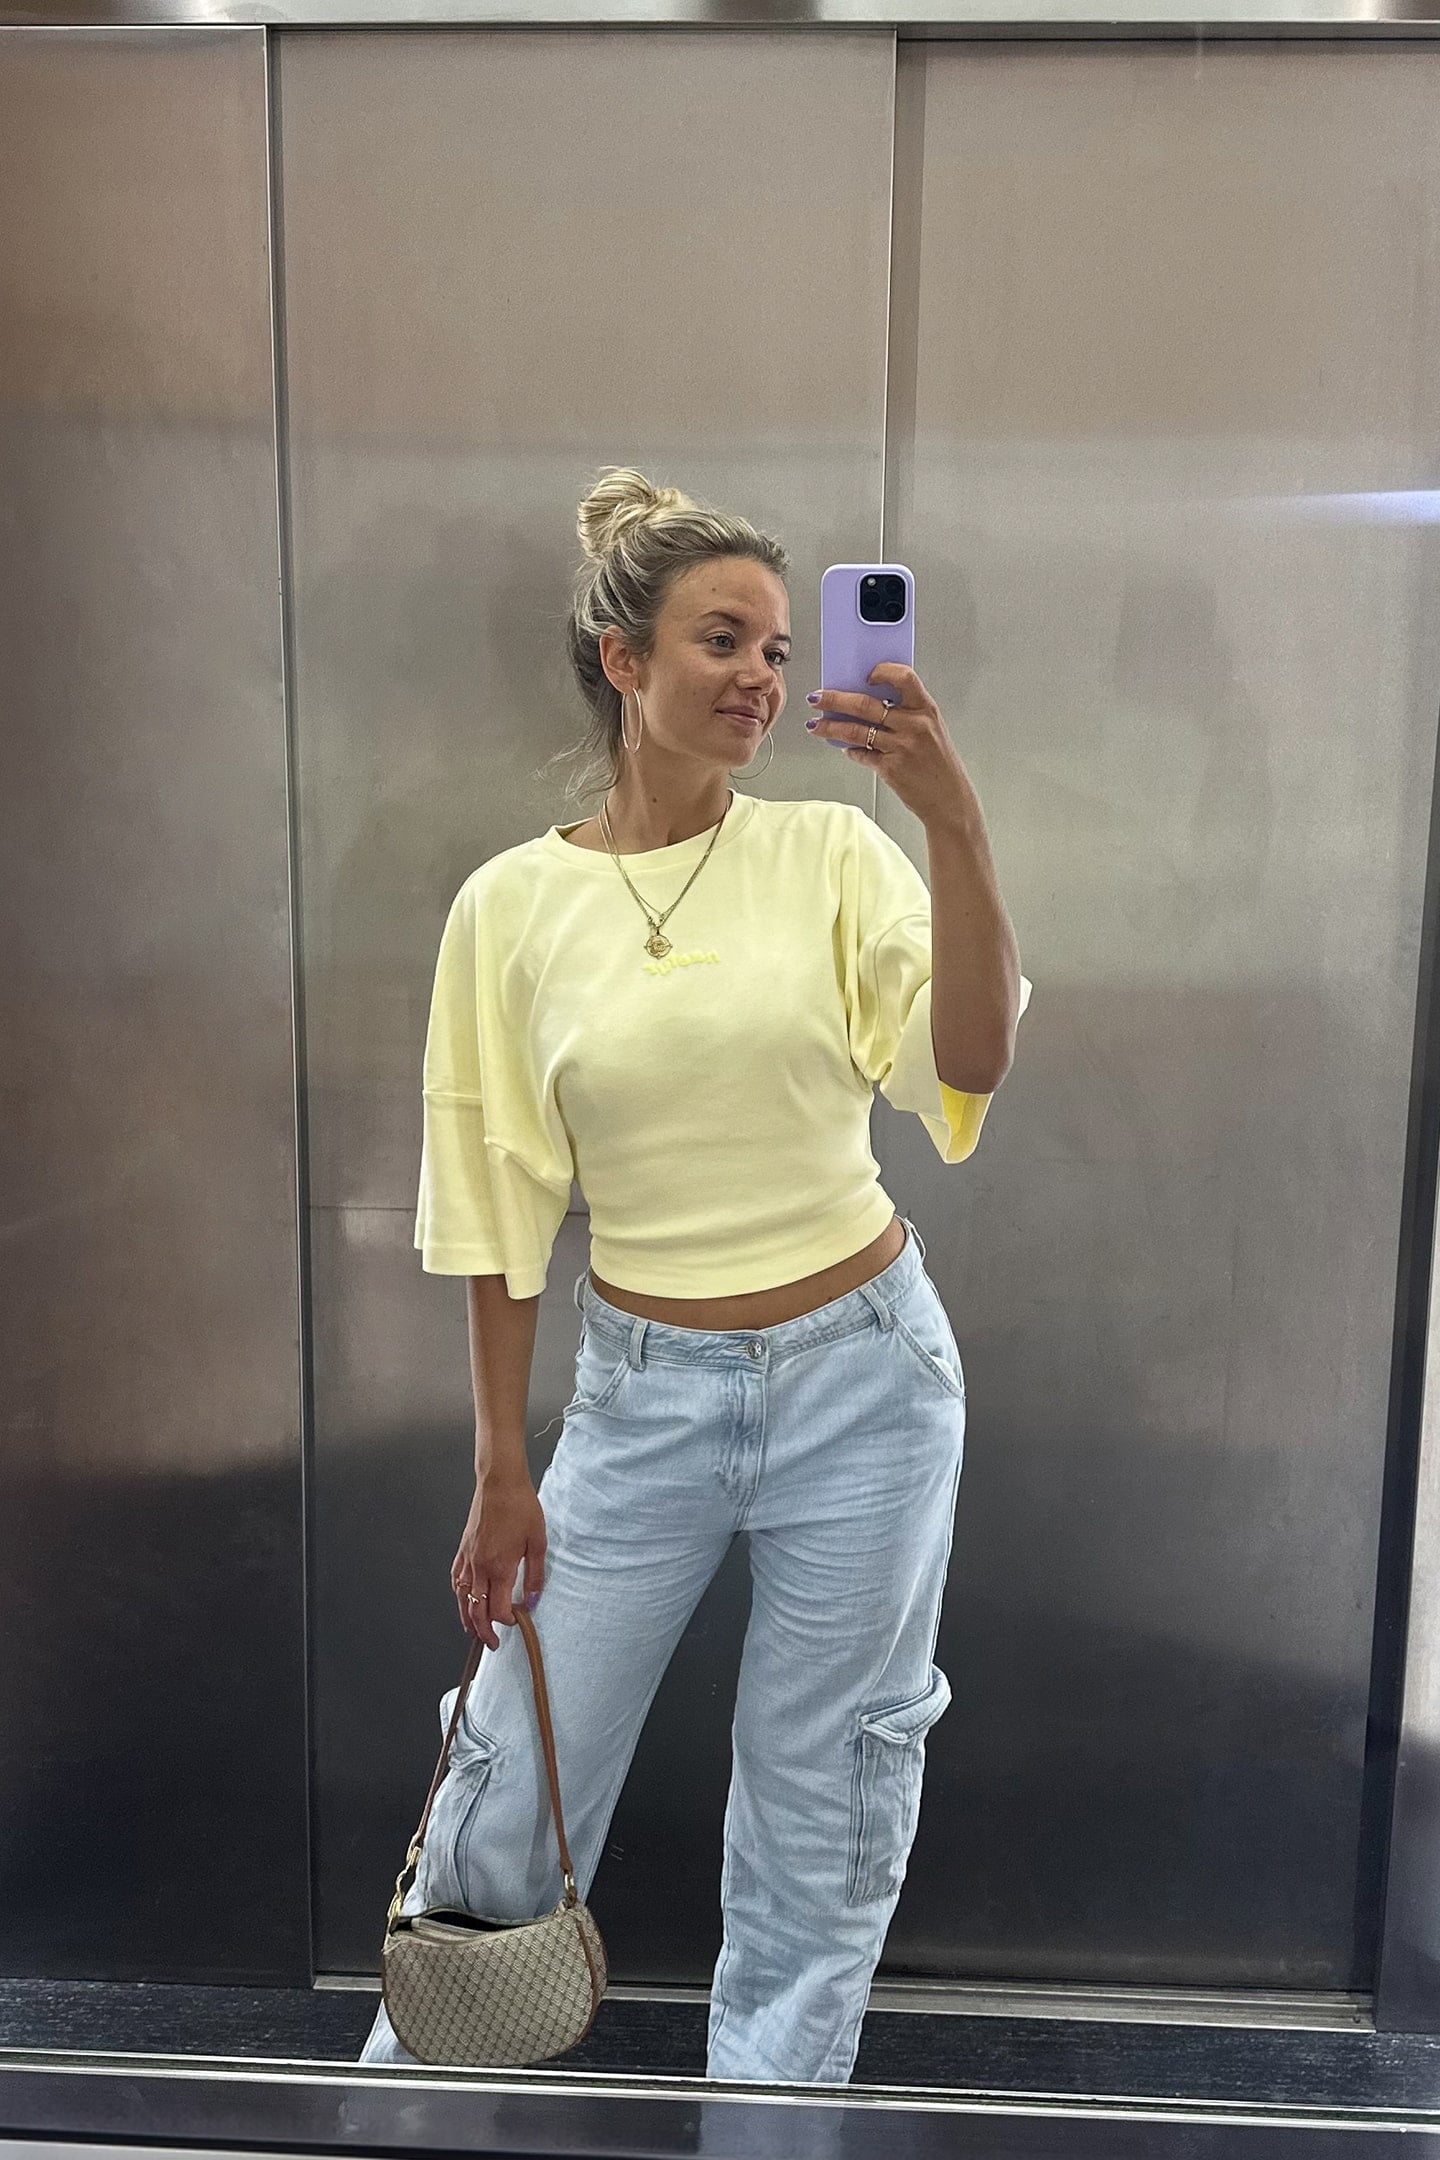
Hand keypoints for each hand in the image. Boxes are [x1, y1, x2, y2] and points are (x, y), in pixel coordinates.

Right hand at [452, 1475, 546, 1650]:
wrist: (500, 1482)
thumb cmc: (520, 1507)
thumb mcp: (537, 1542)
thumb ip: (534, 1575)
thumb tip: (533, 1599)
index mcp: (499, 1567)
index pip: (499, 1609)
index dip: (508, 1621)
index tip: (518, 1621)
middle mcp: (479, 1567)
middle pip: (476, 1610)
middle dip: (484, 1631)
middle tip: (492, 1643)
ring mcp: (468, 1558)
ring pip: (462, 1598)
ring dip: (467, 1618)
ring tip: (473, 1631)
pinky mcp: (463, 1549)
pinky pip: (456, 1579)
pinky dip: (458, 1594)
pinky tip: (463, 1599)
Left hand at [807, 663, 974, 828]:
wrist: (949, 800)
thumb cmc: (939, 764)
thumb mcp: (931, 729)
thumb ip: (906, 713)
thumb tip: (868, 700)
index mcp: (926, 709)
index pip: (904, 677)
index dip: (882, 671)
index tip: (864, 673)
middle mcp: (914, 725)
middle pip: (866, 705)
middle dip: (834, 699)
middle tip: (816, 697)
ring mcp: (902, 747)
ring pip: (855, 731)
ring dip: (830, 726)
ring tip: (815, 725)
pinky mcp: (890, 768)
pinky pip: (861, 754)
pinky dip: (849, 750)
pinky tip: (843, 747)